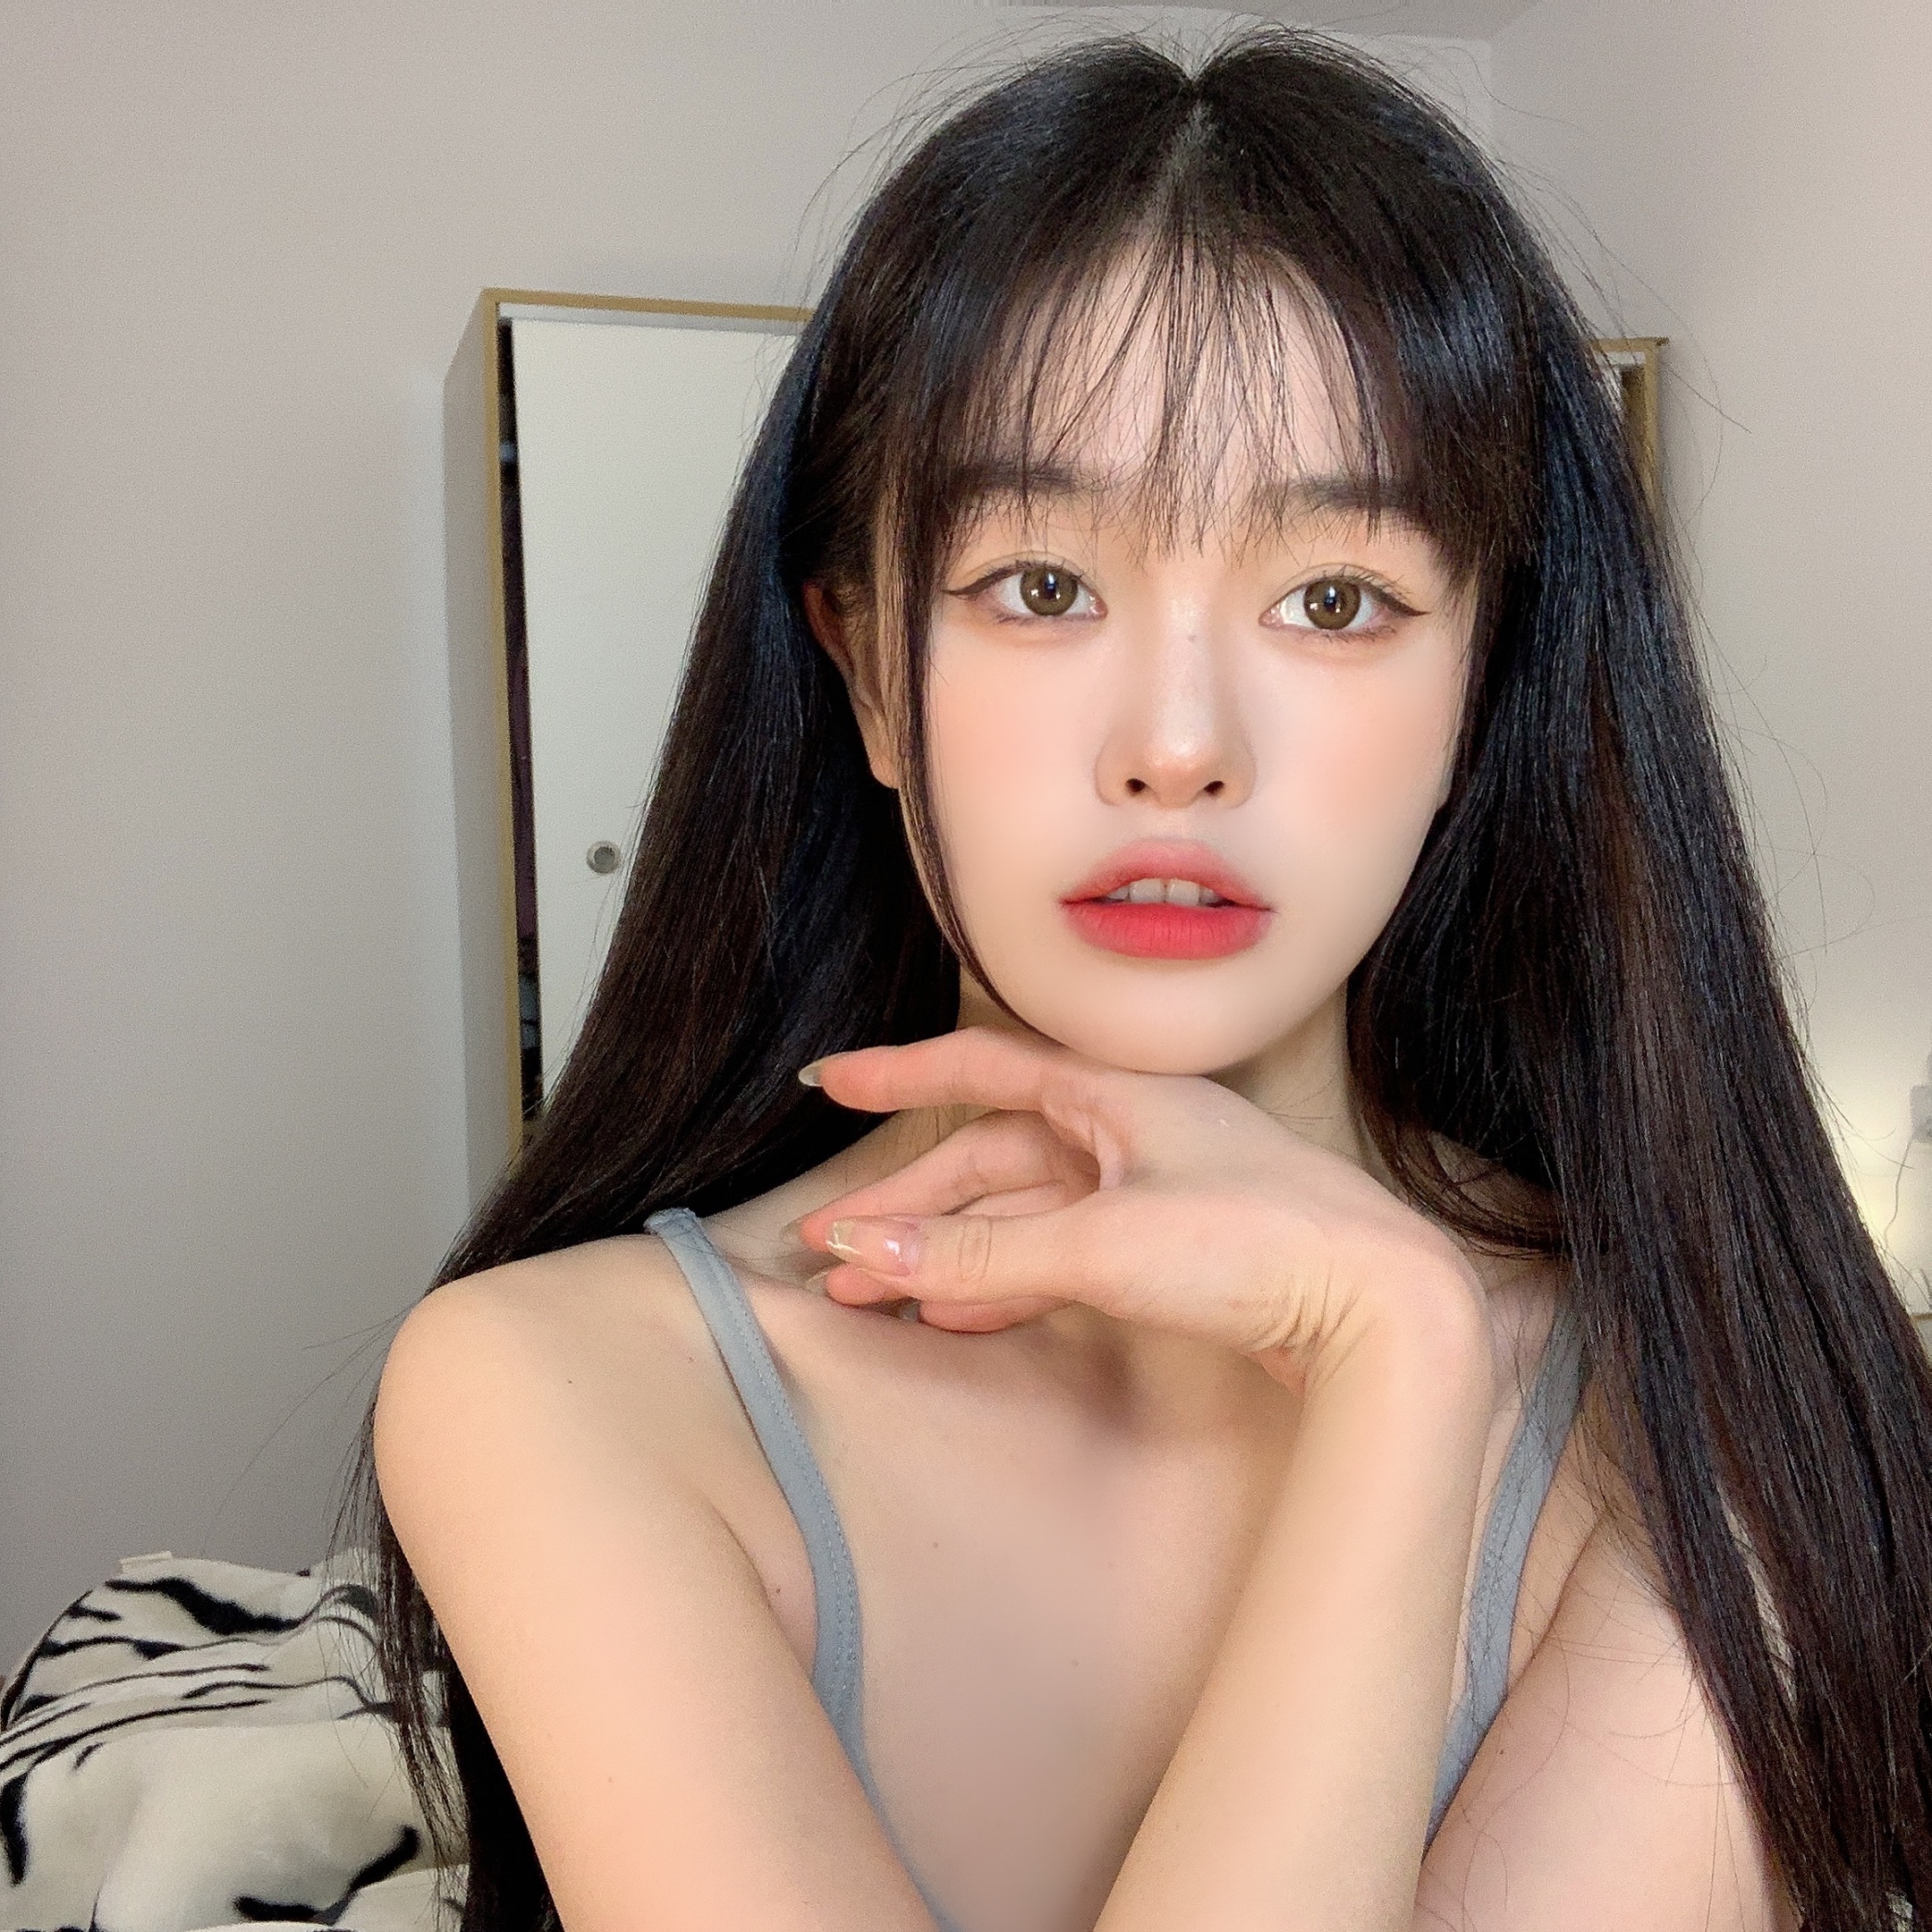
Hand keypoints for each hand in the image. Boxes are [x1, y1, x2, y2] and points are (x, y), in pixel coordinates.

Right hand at [795, 1027, 1482, 1388]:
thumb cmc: (1256, 1245)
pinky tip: (956, 1317)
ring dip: (948, 1255)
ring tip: (874, 1297)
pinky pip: (1062, 1260)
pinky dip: (1004, 1285)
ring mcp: (1152, 1194)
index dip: (900, 1075)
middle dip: (908, 1205)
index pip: (981, 1068)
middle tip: (831, 1249)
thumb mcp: (1101, 1245)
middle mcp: (1129, 1132)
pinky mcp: (1173, 1257)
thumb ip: (977, 1257)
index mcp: (1114, 1096)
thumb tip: (861, 1255)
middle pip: (990, 1158)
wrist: (1383, 1308)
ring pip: (1021, 1217)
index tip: (828, 1083)